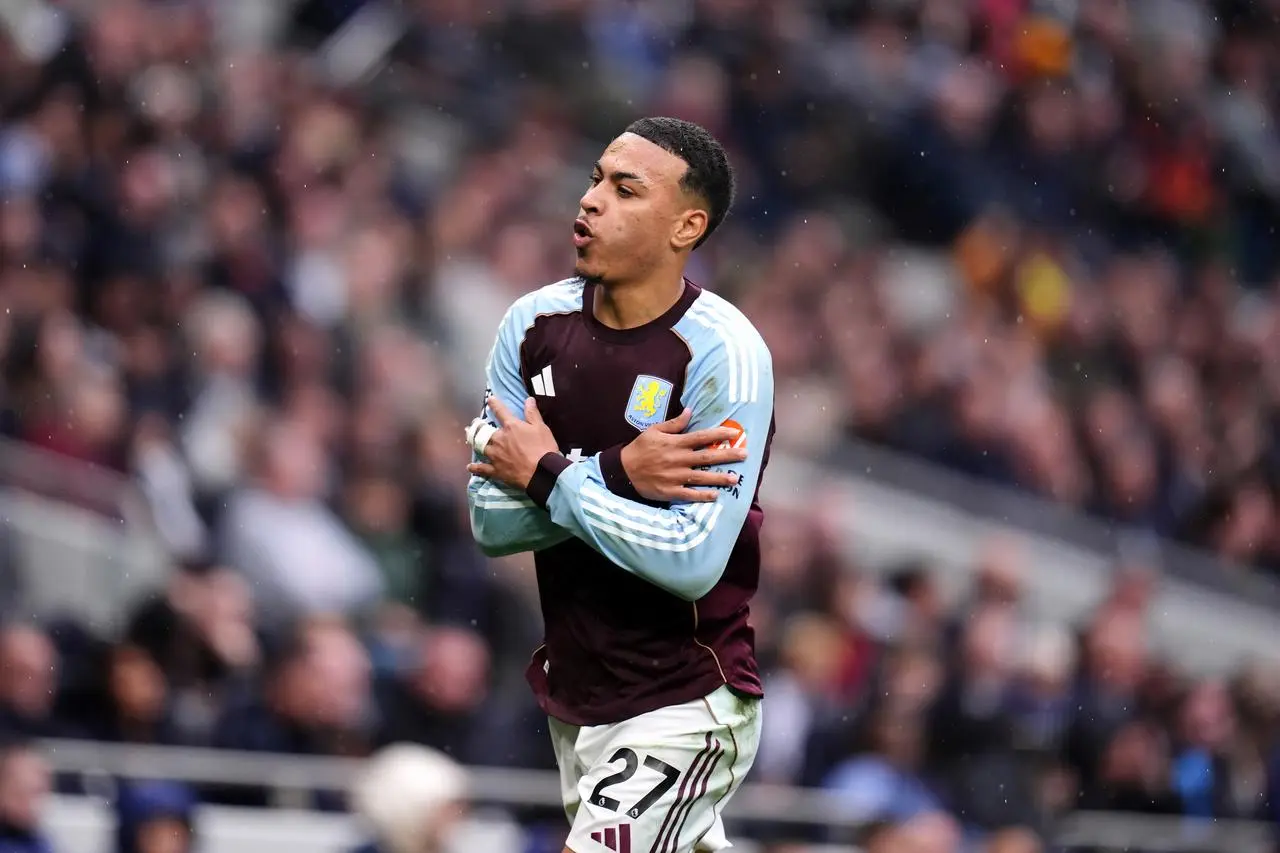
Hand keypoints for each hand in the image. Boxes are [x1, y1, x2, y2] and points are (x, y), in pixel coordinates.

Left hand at [466, 397, 559, 489]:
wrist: (542, 472)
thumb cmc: (543, 448)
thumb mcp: (541, 427)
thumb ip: (532, 413)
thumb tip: (528, 399)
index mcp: (511, 427)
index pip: (500, 411)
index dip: (494, 404)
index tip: (490, 399)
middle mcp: (499, 439)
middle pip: (485, 431)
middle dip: (478, 426)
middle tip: (473, 424)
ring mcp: (495, 455)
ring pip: (481, 447)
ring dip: (474, 442)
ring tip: (469, 439)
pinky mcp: (496, 470)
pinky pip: (482, 469)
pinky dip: (475, 468)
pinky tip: (470, 467)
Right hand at [620, 408, 747, 502]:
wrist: (623, 470)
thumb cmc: (639, 449)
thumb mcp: (654, 431)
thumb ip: (674, 424)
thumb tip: (690, 411)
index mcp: (675, 443)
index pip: (701, 437)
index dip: (718, 435)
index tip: (734, 434)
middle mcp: (678, 460)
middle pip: (707, 457)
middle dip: (727, 456)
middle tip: (745, 455)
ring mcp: (675, 477)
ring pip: (702, 477)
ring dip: (720, 478)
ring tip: (736, 478)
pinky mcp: (670, 491)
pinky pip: (690, 495)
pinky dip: (703, 496)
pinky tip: (716, 496)